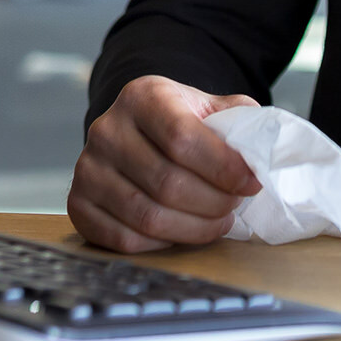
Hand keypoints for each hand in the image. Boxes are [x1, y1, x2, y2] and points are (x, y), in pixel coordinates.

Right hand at [68, 76, 263, 251]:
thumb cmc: (180, 121)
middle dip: (214, 202)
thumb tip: (263, 151)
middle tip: (236, 204)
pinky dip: (163, 244)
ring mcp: (86, 169)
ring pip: (147, 217)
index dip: (222, 168)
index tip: (251, 182)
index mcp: (142, 97)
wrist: (135, 129)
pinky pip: (124, 240)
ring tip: (219, 220)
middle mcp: (106, 130)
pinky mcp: (78, 204)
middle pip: (167, 184)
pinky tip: (184, 230)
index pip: (182, 138)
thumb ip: (238, 120)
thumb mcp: (208, 107)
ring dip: (195, 228)